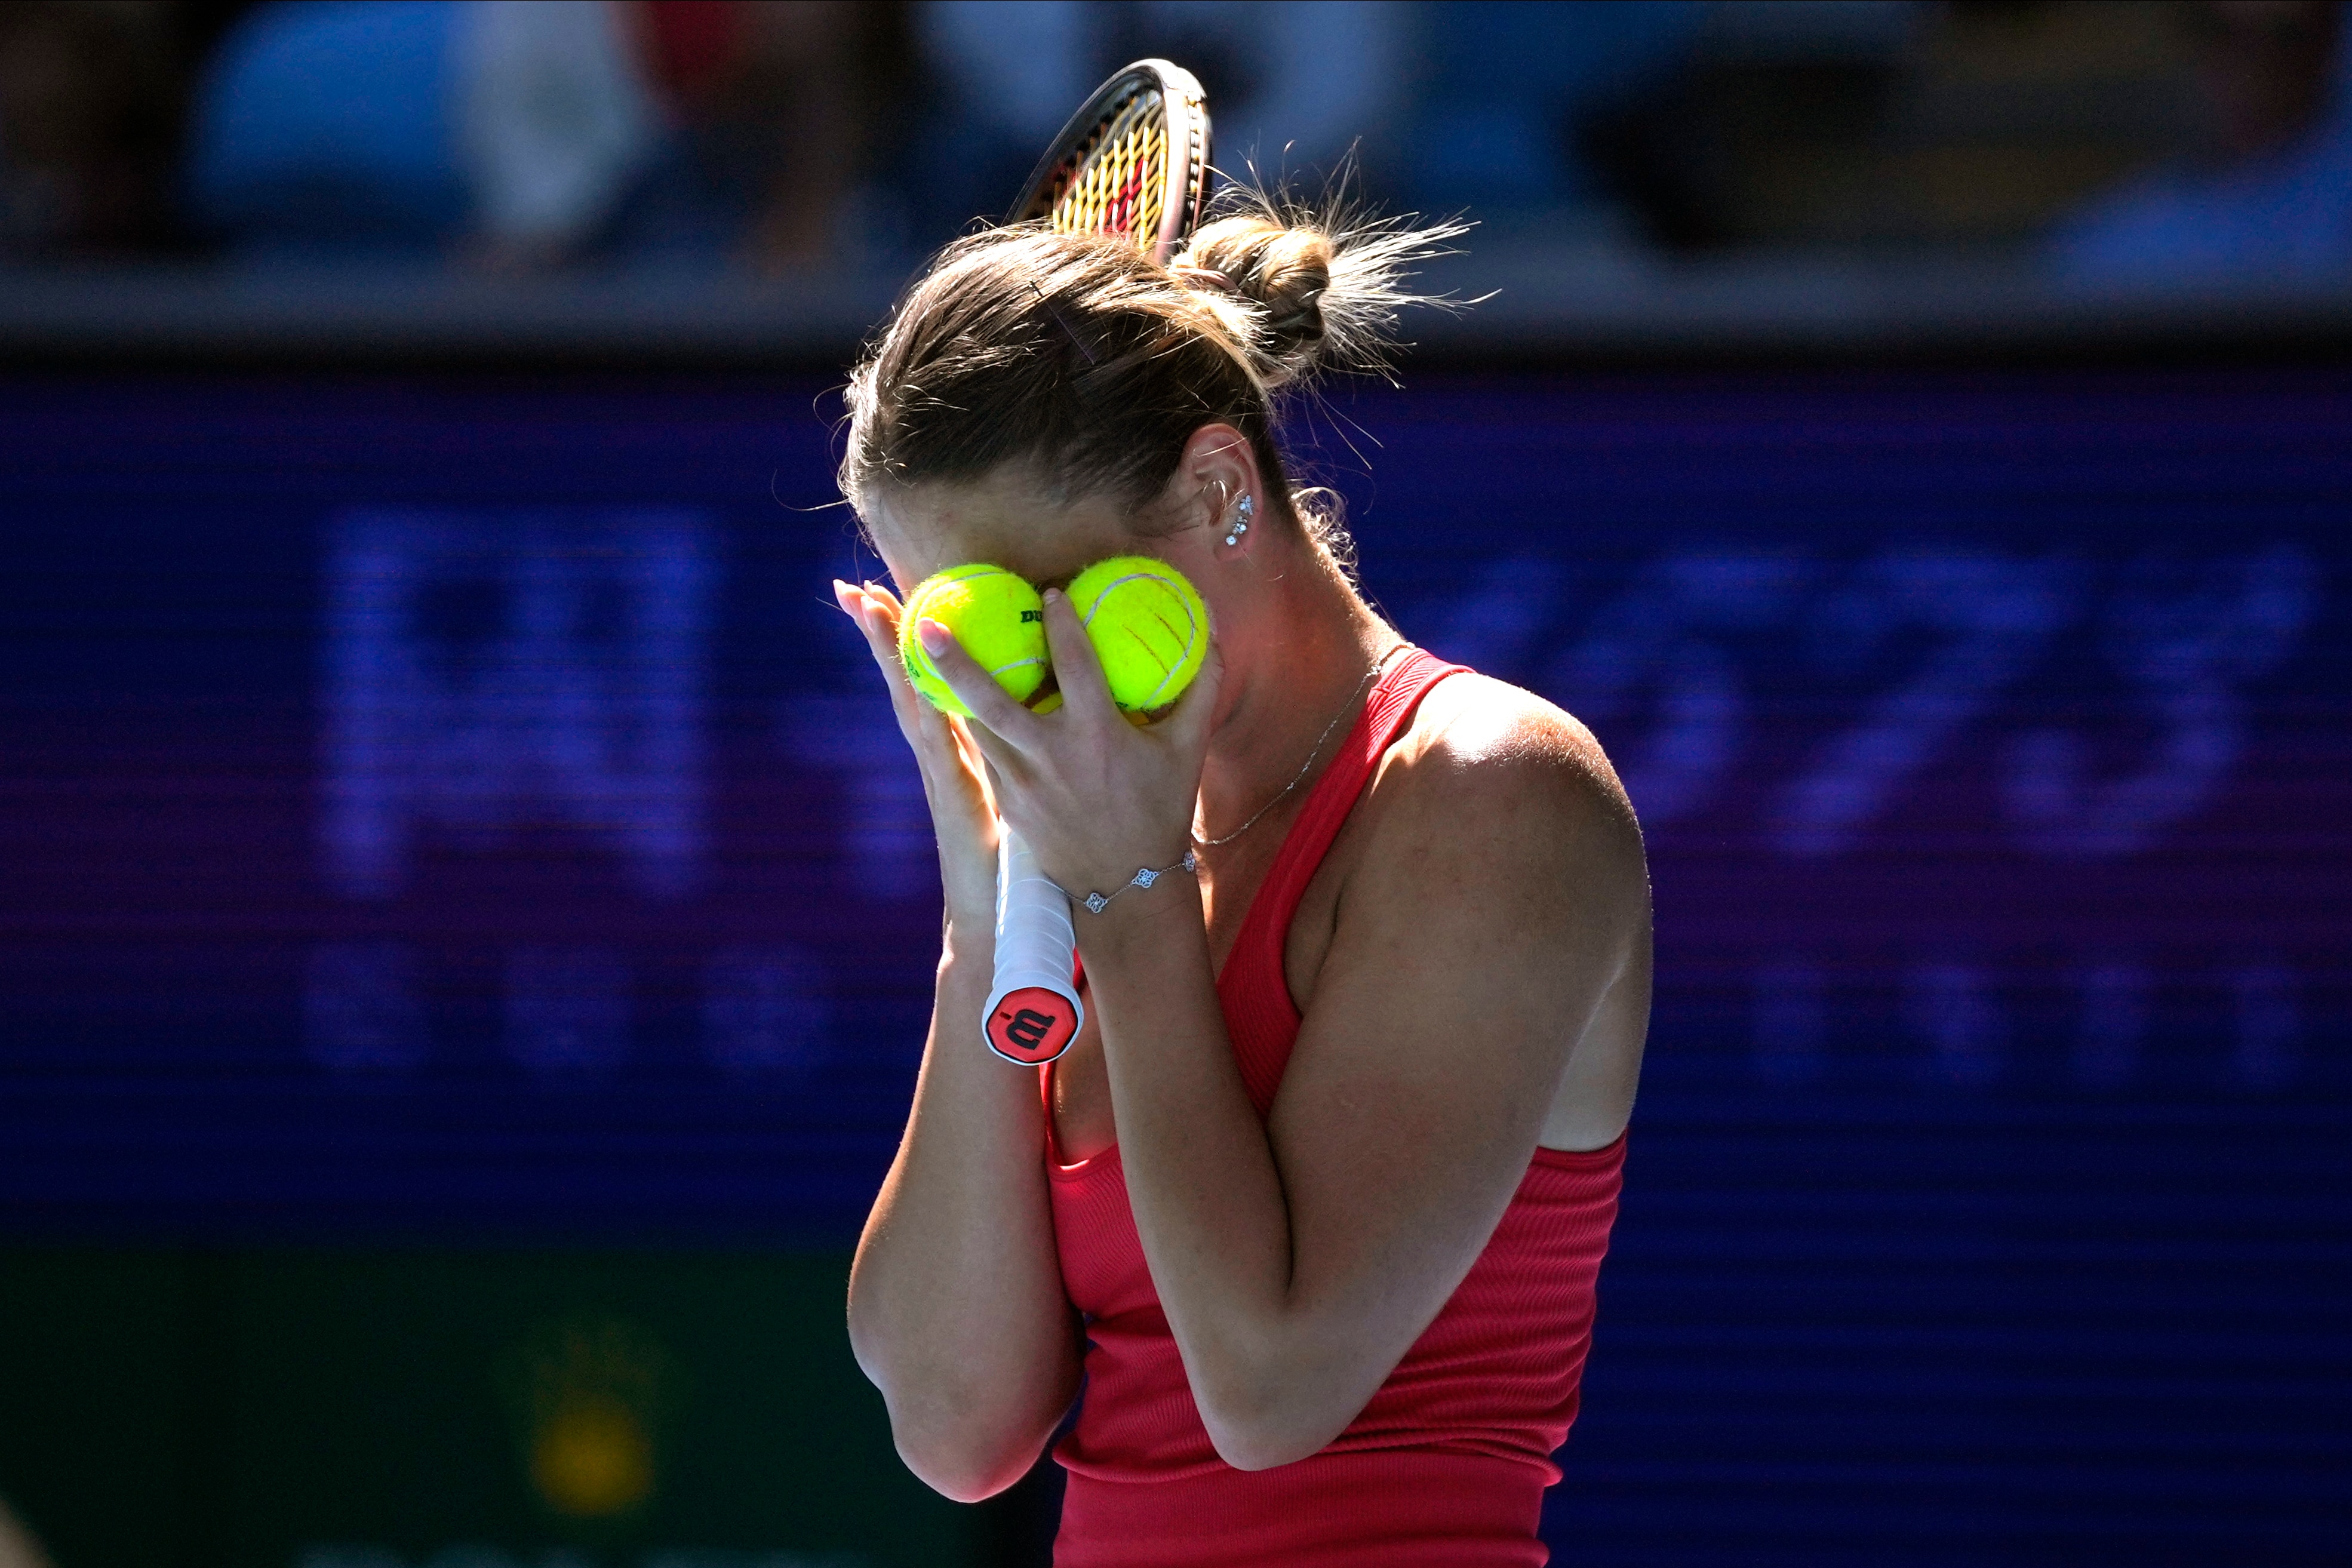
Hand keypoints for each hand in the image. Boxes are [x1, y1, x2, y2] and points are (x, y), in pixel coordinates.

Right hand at [834, 579, 1002, 922]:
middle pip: (906, 681)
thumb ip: (1028, 749)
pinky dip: (924, 711)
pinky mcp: (955, 799)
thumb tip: (1051, 707)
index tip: (891, 592)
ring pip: (911, 703)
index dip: (909, 639)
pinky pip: (938, 746)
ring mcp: (942, 775)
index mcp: (957, 746)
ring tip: (868, 610)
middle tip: (853, 587)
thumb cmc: (1022, 855)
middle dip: (880, 634)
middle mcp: (941, 755)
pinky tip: (914, 679)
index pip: (930, 680)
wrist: (1000, 918)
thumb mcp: (1023, 790)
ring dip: (889, 657)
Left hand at [915, 587, 1222, 906]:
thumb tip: (1211, 630)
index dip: (1061, 623)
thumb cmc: (1160, 809)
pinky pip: (984, 753)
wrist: (1125, 884)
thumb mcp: (1188, 749)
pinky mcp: (1009, 802)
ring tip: (925, 654)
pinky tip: (953, 701)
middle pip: (991, 700)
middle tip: (926, 626)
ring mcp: (1023, 783)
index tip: (1049, 592)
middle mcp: (1052, 756)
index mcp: (1098, 735)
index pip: (1075, 664)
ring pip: (976, 727)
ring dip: (950, 691)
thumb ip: (1201, 687)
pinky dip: (971, 725)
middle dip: (955, 662)